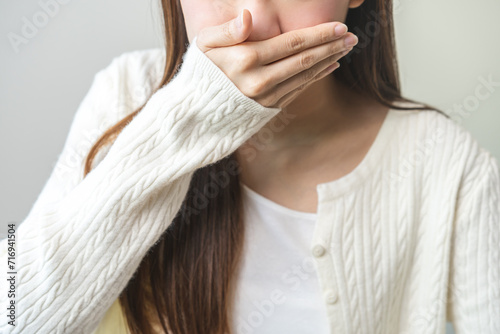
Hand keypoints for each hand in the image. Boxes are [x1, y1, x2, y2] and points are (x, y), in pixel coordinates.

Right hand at [196, 9, 357, 108]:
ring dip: (329, 60)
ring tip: (345, 49)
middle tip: (352, 37)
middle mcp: (260, 79)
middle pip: (305, 59)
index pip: (293, 42)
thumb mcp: (204, 44)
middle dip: (332, 46)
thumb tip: (249, 17)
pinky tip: (329, 67)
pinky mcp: (269, 109)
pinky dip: (316, 77)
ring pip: (305, 75)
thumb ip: (227, 30)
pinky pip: (299, 90)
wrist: (196, 111)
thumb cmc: (200, 72)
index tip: (340, 27)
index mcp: (247, 58)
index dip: (319, 34)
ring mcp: (266, 97)